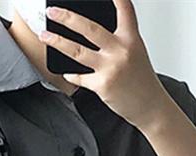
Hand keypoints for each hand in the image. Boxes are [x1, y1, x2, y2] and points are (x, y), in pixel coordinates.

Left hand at [39, 0, 170, 131]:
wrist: (150, 106)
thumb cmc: (141, 80)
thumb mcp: (135, 52)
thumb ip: (117, 40)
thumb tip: (91, 33)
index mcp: (131, 39)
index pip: (124, 9)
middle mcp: (121, 50)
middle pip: (90, 28)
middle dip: (67, 18)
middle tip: (52, 12)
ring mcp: (110, 68)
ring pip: (77, 51)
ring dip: (57, 42)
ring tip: (45, 36)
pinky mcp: (102, 85)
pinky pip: (79, 77)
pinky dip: (70, 74)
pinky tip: (66, 72)